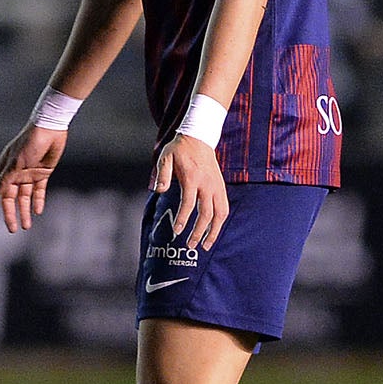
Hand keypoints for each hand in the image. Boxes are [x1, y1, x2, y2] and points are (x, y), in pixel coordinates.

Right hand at [0, 122, 67, 232]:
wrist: (50, 128)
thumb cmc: (29, 143)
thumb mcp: (15, 164)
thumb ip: (4, 180)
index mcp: (4, 170)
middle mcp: (15, 174)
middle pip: (10, 199)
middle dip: (10, 214)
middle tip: (12, 230)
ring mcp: (29, 174)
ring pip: (24, 197)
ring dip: (24, 211)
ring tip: (26, 226)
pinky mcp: (43, 173)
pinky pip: (39, 191)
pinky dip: (38, 201)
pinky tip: (37, 211)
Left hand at [151, 131, 230, 250]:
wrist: (200, 138)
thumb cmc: (180, 149)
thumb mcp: (166, 158)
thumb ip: (162, 175)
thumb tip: (159, 191)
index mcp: (192, 178)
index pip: (188, 203)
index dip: (183, 219)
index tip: (177, 231)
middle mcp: (207, 184)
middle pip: (206, 213)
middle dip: (199, 232)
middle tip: (191, 245)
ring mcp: (216, 186)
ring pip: (219, 214)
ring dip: (214, 231)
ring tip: (206, 245)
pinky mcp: (221, 187)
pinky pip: (224, 208)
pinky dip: (220, 222)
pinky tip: (214, 232)